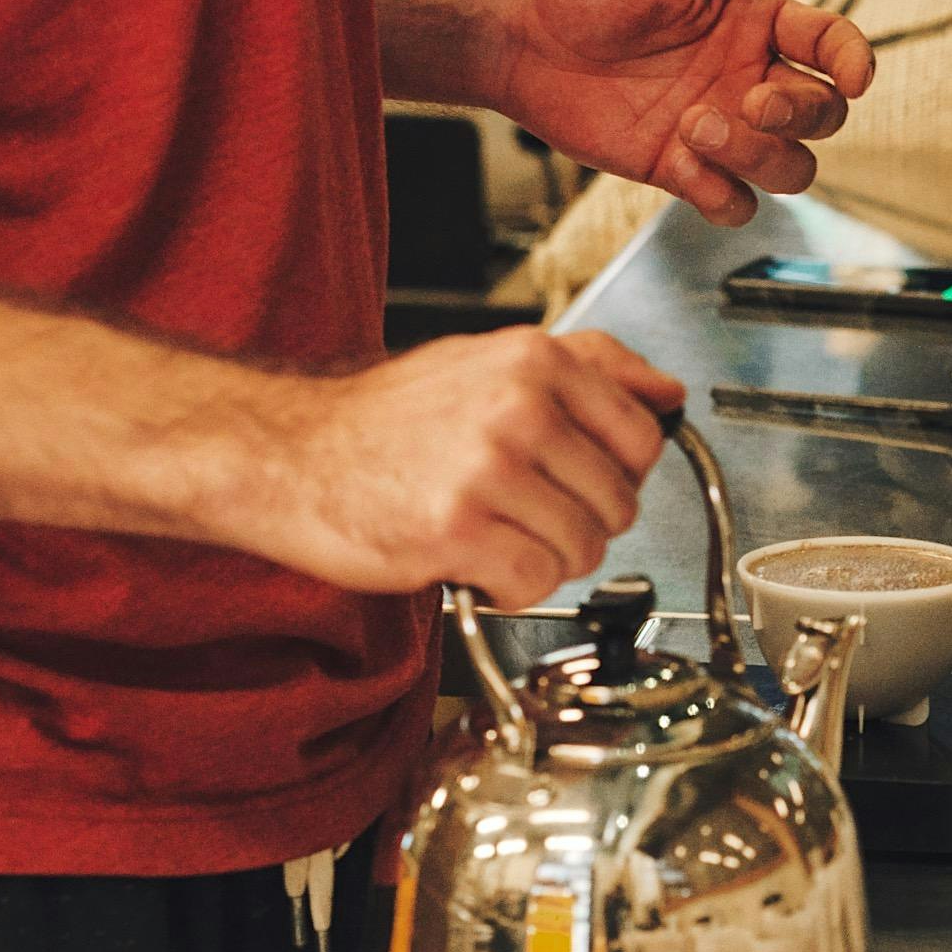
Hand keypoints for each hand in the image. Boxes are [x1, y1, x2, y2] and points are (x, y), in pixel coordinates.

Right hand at [249, 327, 683, 606]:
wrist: (284, 454)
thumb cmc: (385, 419)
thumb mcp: (489, 362)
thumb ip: (589, 368)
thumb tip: (668, 393)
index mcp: (533, 361)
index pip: (642, 437)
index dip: (617, 474)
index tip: (578, 481)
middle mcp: (516, 408)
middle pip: (618, 503)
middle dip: (577, 522)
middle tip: (520, 513)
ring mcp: (487, 469)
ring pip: (583, 550)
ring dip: (544, 559)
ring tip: (493, 536)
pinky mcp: (456, 531)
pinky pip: (535, 584)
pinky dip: (511, 590)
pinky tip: (475, 565)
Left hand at [489, 0, 875, 223]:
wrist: (522, 38)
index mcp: (757, 23)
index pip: (832, 47)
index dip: (854, 63)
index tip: (853, 79)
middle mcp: (749, 77)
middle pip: (823, 116)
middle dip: (800, 116)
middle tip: (751, 100)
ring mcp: (720, 128)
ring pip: (790, 168)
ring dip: (758, 157)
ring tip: (693, 126)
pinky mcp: (682, 168)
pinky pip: (734, 204)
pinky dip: (720, 193)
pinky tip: (681, 161)